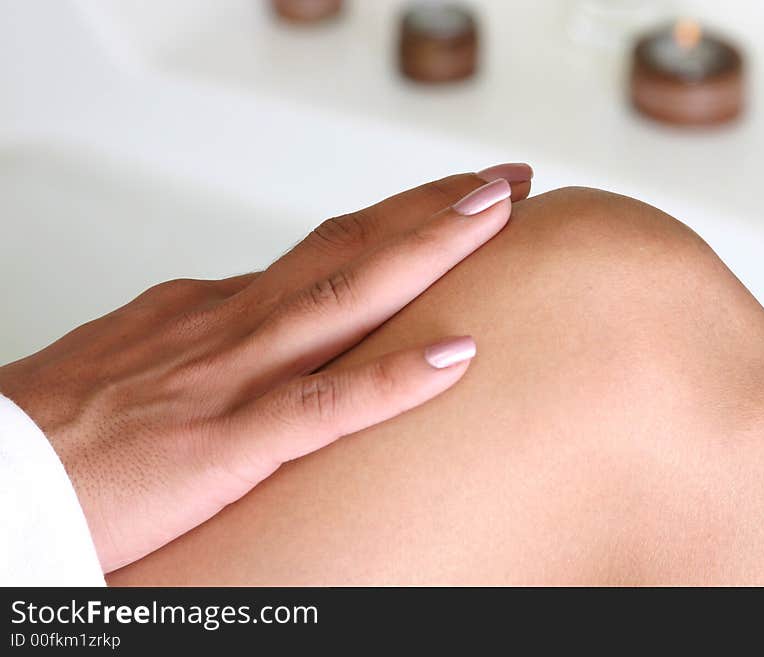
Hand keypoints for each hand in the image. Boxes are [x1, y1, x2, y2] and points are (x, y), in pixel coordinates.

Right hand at [0, 164, 532, 570]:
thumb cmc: (58, 431)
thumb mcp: (144, 362)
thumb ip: (209, 344)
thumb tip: (260, 326)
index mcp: (213, 312)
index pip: (325, 251)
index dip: (399, 221)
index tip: (455, 199)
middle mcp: (231, 326)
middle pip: (349, 250)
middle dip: (433, 211)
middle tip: (504, 180)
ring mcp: (229, 379)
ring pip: (346, 299)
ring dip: (426, 251)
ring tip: (495, 213)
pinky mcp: (221, 444)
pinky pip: (322, 406)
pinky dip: (392, 378)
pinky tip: (456, 356)